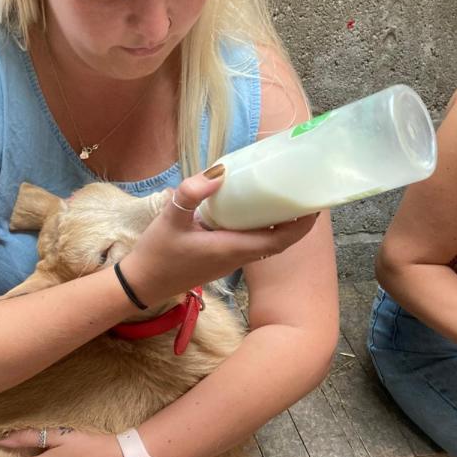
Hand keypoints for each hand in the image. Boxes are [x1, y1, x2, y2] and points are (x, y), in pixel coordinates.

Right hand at [122, 168, 318, 305]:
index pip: (280, 239)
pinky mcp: (221, 258)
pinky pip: (252, 242)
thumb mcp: (170, 219)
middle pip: (280, 240)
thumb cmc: (156, 255)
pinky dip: (261, 225)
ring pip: (267, 242)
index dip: (302, 223)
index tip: (315, 202)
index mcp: (233, 248)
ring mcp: (230, 260)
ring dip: (281, 223)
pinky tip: (253, 207)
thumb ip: (191, 193)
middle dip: (297, 219)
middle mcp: (237, 256)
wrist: (142, 285)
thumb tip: (219, 171)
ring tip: (285, 194)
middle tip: (304, 190)